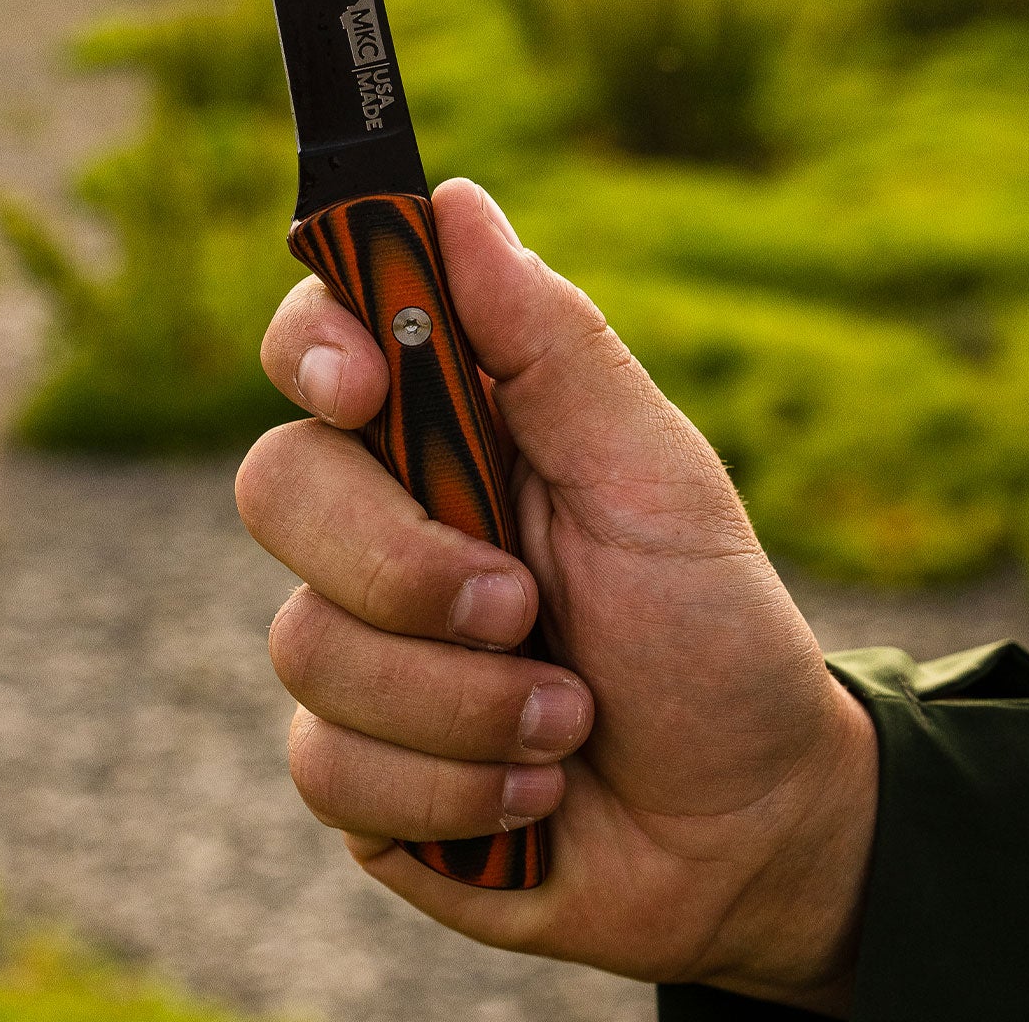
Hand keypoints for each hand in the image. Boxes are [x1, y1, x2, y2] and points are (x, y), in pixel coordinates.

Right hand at [234, 178, 877, 1011]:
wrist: (749, 831)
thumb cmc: (711, 628)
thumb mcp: (654, 476)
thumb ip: (549, 343)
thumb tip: (455, 197)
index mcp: (452, 429)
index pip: (320, 341)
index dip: (315, 347)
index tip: (366, 388)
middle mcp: (387, 520)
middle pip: (279, 485)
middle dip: (405, 565)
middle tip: (522, 604)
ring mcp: (362, 644)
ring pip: (307, 644)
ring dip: (463, 700)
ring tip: (567, 718)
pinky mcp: (356, 766)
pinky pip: (329, 766)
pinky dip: (450, 793)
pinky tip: (531, 796)